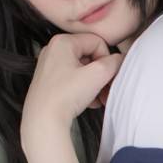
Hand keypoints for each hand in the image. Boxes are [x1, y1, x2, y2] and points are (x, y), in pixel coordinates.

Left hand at [21, 30, 122, 146]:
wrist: (42, 120)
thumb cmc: (65, 95)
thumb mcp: (97, 75)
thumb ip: (114, 63)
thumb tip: (120, 59)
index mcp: (62, 42)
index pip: (97, 42)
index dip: (107, 59)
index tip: (107, 76)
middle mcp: (53, 51)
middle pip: (90, 57)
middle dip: (103, 75)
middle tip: (108, 90)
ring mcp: (50, 67)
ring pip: (83, 71)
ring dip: (96, 85)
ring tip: (100, 99)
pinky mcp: (49, 82)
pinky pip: (73, 80)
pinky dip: (84, 90)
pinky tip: (90, 103)